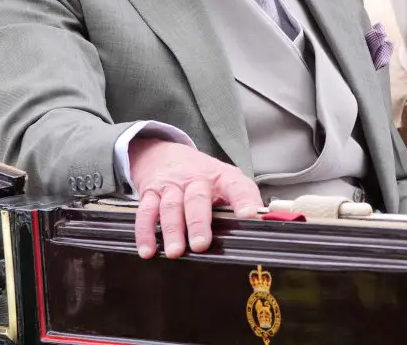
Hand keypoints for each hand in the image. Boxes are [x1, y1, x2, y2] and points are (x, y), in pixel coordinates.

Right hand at [129, 139, 262, 258]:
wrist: (164, 153)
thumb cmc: (202, 176)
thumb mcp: (225, 181)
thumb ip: (240, 201)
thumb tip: (262, 225)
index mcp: (221, 177)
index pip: (237, 186)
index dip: (244, 200)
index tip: (250, 216)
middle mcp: (195, 180)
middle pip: (197, 199)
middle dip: (198, 222)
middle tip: (201, 244)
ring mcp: (171, 186)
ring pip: (170, 206)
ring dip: (172, 229)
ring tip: (175, 252)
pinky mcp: (150, 193)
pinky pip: (145, 212)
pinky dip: (144, 232)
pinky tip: (147, 250)